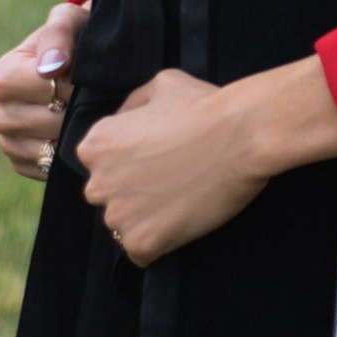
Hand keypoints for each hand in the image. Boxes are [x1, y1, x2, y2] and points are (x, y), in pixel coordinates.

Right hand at [0, 0, 91, 180]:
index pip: (44, 88)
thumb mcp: (67, 21)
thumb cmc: (72, 38)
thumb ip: (58, 35)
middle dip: (79, 108)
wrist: (76, 68)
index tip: (88, 74)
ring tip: (89, 113)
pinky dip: (69, 154)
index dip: (73, 81)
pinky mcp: (23, 165)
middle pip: (51, 121)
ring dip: (77, 132)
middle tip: (95, 96)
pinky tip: (78, 132)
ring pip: (53, 148)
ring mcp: (8, 143)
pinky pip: (51, 169)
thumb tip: (50, 68)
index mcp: (1, 77)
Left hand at [80, 57, 336, 266]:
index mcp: (94, 145)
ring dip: (146, 217)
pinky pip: (141, 251)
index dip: (129, 161)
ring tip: (179, 199)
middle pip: (108, 195)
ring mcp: (119, 216)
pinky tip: (181, 220)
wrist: (241, 136)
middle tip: (170, 180)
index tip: (156, 158)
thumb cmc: (203, 105)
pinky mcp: (143, 243)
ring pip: (124, 224)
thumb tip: (124, 122)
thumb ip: (131, 106)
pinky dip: (160, 241)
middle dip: (132, 191)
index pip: (100, 163)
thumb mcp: (159, 86)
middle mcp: (97, 183)